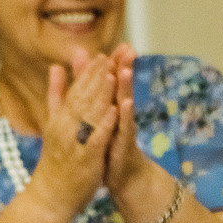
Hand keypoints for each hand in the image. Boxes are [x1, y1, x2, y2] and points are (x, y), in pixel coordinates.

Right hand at [26, 50, 118, 218]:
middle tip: (110, 56)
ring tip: (112, 75)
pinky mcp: (84, 158)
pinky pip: (95, 138)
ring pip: (88, 115)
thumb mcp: (53, 124)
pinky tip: (114, 110)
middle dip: (96, 77)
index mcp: (60, 118)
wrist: (51, 195)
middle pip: (82, 98)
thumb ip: (56, 96)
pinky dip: (104, 123)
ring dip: (100, 95)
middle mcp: (65, 127)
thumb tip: (56, 67)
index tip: (100, 54)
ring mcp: (74, 142)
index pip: (75, 91)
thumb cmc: (56, 160)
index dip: (88, 73)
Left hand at [101, 45, 170, 222]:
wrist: (124, 178)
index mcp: (110, 109)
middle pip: (121, 89)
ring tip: (125, 69)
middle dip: (124, 68)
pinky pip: (124, 128)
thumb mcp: (102, 121)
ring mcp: (122, 130)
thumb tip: (93, 85)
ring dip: (125, 87)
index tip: (119, 43)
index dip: (115, 63)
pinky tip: (126, 102)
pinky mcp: (123, 145)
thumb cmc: (111, 148)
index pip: (112, 82)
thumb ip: (95, 99)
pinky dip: (125, 115)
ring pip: (124, 105)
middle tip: (129, 48)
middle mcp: (120, 116)